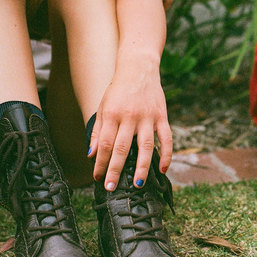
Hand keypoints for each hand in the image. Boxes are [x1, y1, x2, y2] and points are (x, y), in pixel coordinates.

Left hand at [87, 65, 171, 190]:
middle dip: (115, 170)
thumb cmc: (118, 91)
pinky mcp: (162, 116)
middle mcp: (130, 116)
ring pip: (145, 146)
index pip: (104, 144)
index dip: (100, 163)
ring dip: (142, 167)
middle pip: (122, 148)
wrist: (138, 68)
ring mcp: (148, 117)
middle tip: (111, 188)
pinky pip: (166, 138)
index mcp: (112, 114)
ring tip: (138, 184)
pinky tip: (163, 169)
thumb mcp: (103, 107)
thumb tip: (90, 155)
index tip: (97, 178)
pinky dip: (166, 154)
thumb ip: (97, 131)